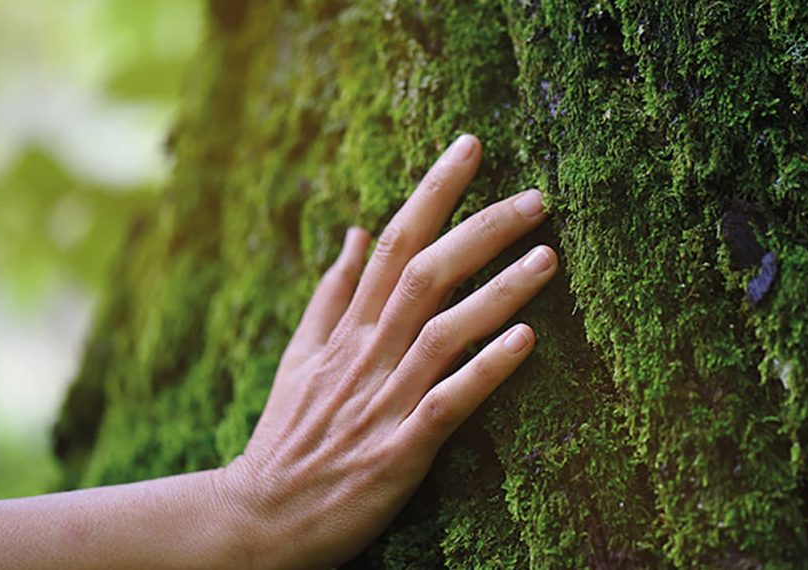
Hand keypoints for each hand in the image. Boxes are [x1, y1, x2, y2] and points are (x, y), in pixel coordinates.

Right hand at [216, 134, 555, 567]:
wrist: (259, 519)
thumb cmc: (289, 437)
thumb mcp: (299, 357)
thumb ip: (331, 294)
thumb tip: (354, 232)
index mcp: (347, 329)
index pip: (394, 242)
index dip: (434, 192)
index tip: (471, 147)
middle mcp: (367, 355)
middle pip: (425, 274)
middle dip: (481, 229)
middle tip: (537, 198)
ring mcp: (382, 402)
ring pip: (442, 332)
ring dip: (497, 292)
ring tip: (548, 257)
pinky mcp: (398, 452)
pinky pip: (446, 403)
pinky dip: (485, 371)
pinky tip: (526, 341)